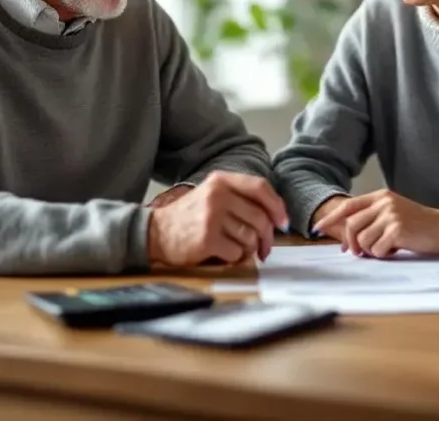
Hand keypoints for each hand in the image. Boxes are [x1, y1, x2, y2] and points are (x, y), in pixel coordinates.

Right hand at [147, 171, 288, 266]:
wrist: (156, 232)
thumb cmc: (190, 216)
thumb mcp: (213, 195)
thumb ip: (241, 199)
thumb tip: (277, 217)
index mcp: (221, 181)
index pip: (260, 187)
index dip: (277, 206)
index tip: (283, 222)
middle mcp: (218, 195)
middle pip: (260, 217)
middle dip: (267, 237)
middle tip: (264, 249)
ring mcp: (212, 217)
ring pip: (250, 237)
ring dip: (248, 249)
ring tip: (235, 248)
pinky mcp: (207, 239)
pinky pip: (237, 253)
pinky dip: (234, 258)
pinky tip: (222, 254)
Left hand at [312, 189, 438, 257]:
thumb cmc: (419, 226)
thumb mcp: (394, 215)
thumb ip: (372, 220)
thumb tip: (346, 241)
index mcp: (380, 197)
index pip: (348, 206)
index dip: (331, 218)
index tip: (318, 229)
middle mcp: (384, 203)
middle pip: (351, 226)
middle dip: (351, 243)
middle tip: (358, 253)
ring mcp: (391, 215)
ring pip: (362, 240)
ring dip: (371, 250)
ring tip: (387, 247)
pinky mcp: (398, 229)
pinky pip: (377, 249)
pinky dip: (383, 254)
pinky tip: (396, 249)